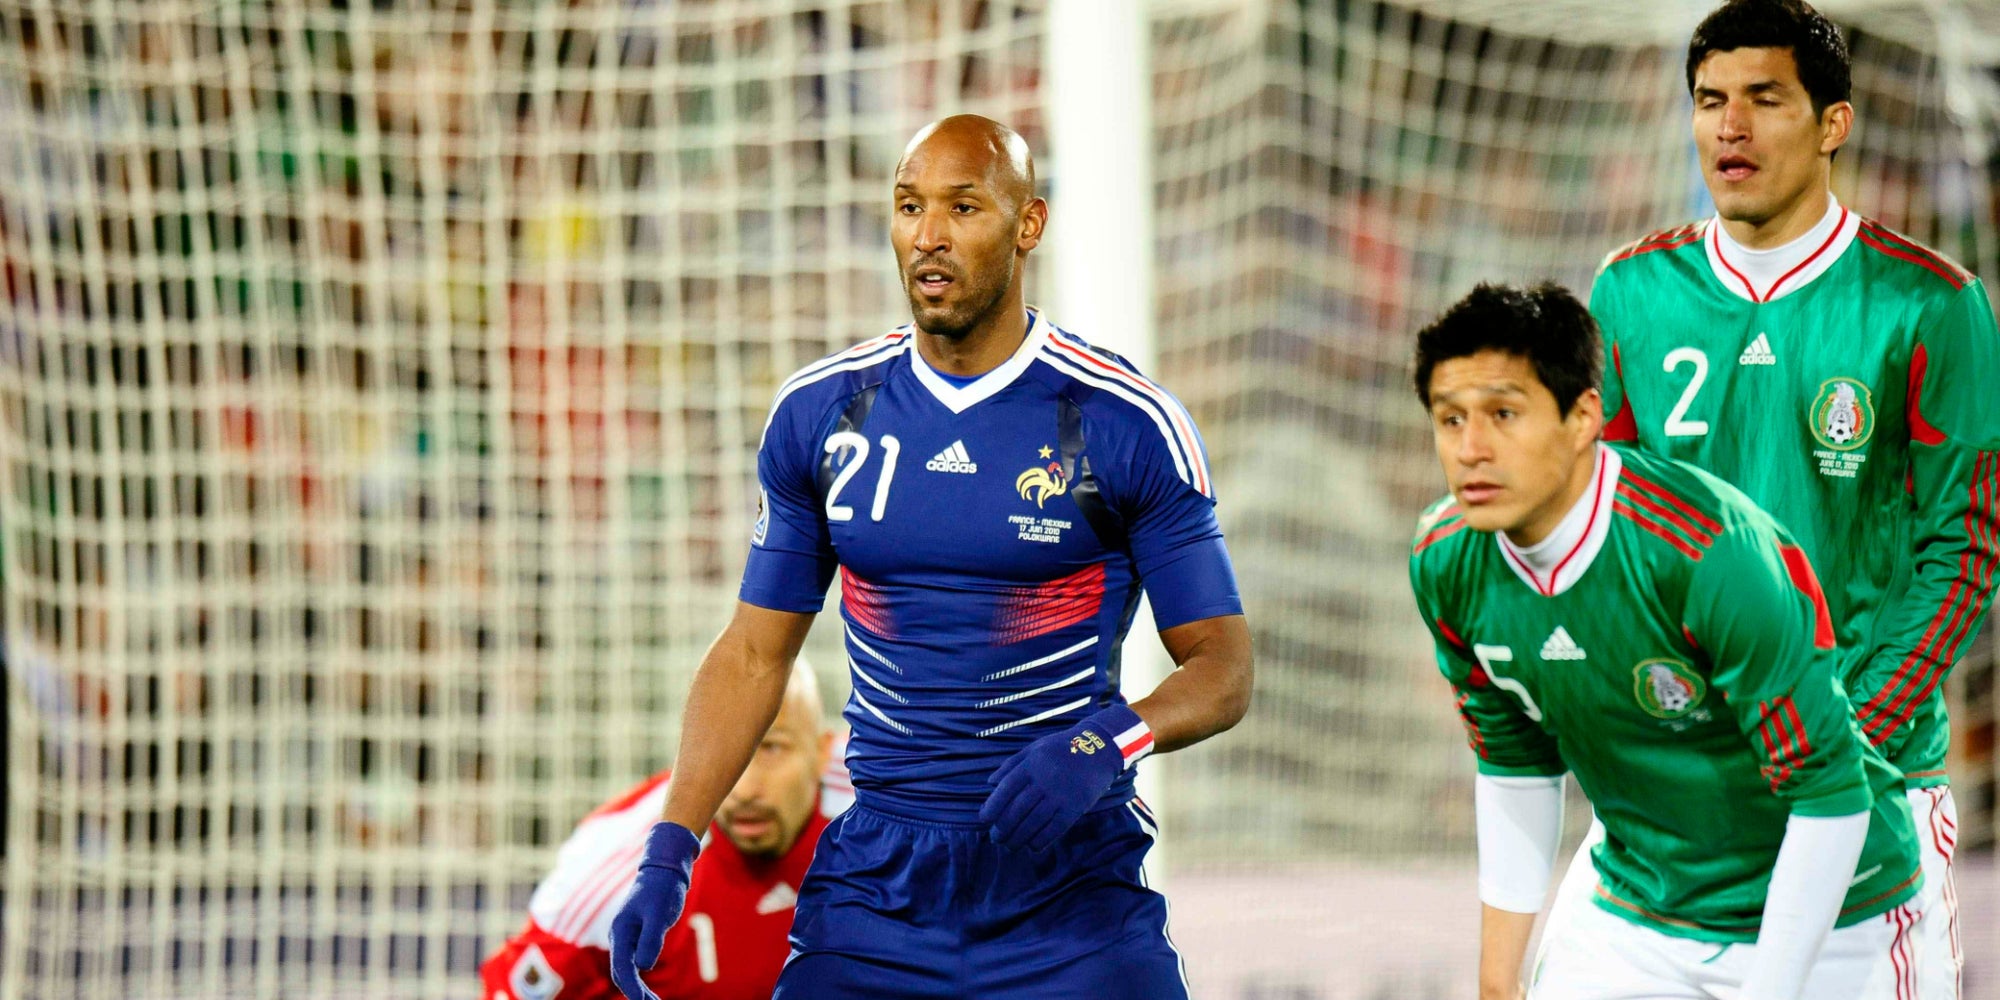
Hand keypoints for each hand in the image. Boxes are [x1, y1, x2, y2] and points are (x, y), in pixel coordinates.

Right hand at [607, 822, 701, 999]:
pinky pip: (635, 964)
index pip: (622, 967)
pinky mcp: (637, 938)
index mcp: (621, 931)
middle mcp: (620, 937)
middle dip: (635, 993)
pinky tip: (649, 991)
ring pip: (628, 970)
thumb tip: (644, 966)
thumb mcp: (659, 914)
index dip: (632, 988)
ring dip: (638, 990)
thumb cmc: (662, 890)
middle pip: (622, 972)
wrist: (665, 872)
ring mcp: (627, 938)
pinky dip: (641, 979)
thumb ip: (650, 939)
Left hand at [979, 705, 1150, 851]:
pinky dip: (1041, 841)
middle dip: (1003, 828)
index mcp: (1031, 765)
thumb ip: (1011, 765)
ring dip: (1018, 839)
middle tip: (996, 838)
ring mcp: (1060, 795)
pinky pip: (1054, 829)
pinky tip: (1032, 846)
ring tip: (1010, 845)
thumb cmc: (1061, 749)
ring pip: (1034, 823)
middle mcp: (1044, 780)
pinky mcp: (1075, 807)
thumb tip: (990, 784)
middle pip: (1017, 810)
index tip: (984, 819)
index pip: (1005, 790)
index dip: (992, 807)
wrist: (1099, 749)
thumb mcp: (1034, 749)